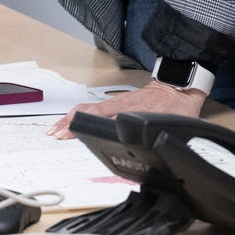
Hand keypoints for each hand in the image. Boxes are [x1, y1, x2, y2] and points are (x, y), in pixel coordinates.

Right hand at [46, 80, 202, 138]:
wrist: (179, 85)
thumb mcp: (170, 123)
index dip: (83, 127)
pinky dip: (82, 113)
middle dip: (69, 124)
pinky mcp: (119, 101)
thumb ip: (160, 136)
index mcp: (129, 111)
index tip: (69, 135)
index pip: (101, 118)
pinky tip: (76, 118)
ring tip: (58, 128)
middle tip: (55, 134)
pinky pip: (95, 106)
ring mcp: (118, 102)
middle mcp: (120, 106)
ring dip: (72, 118)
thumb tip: (160, 149)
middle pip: (89, 113)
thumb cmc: (176, 104)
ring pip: (90, 109)